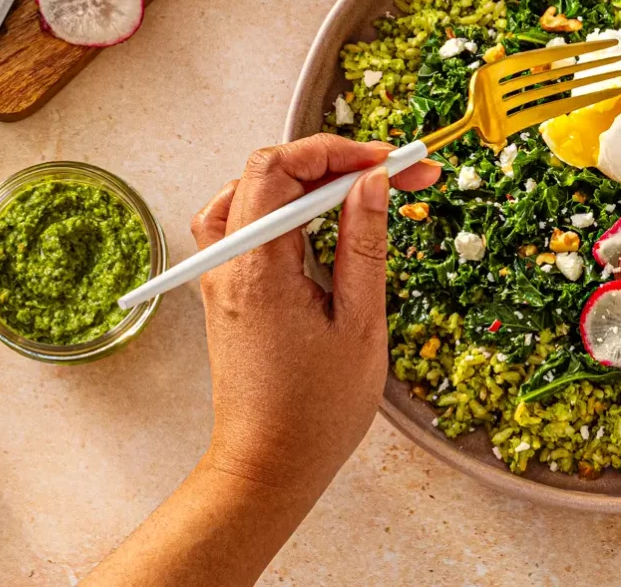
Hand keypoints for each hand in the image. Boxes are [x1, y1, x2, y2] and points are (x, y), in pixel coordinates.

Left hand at [188, 134, 439, 496]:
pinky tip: (318, 219)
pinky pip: (245, 223)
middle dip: (336, 162)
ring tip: (359, 188)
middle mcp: (229, 263)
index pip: (284, 169)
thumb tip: (373, 182)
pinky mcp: (229, 290)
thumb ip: (365, 245)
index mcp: (259, 268)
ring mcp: (222, 276)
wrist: (267, 467)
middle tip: (398, 174)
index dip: (343, 152)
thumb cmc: (317, 411)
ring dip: (306, 180)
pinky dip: (283, 207)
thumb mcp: (360, 324)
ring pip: (250, 192)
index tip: (395, 161)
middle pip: (268, 172)